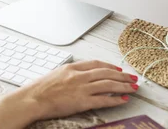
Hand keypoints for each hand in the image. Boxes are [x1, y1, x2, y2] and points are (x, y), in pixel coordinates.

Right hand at [17, 60, 138, 120]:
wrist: (33, 99)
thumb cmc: (40, 89)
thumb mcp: (55, 74)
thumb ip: (69, 74)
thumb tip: (79, 76)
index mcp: (71, 68)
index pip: (96, 64)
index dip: (110, 66)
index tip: (118, 70)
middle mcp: (79, 76)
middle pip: (106, 73)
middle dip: (122, 76)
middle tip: (133, 78)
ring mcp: (82, 88)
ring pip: (109, 85)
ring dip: (124, 86)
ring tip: (134, 88)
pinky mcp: (83, 102)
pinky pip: (104, 100)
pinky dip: (116, 100)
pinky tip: (124, 100)